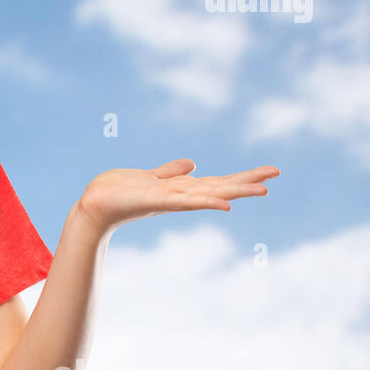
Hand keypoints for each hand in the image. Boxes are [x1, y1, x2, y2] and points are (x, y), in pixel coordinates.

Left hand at [75, 159, 279, 233]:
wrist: (93, 205)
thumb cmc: (118, 192)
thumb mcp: (150, 177)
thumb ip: (170, 172)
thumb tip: (192, 164)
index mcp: (180, 189)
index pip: (216, 181)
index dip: (241, 177)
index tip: (268, 172)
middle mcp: (180, 196)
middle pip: (219, 187)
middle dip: (247, 181)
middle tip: (275, 174)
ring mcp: (170, 200)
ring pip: (208, 194)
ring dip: (234, 192)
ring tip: (262, 190)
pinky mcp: (155, 201)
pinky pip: (184, 202)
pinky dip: (204, 202)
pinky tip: (224, 204)